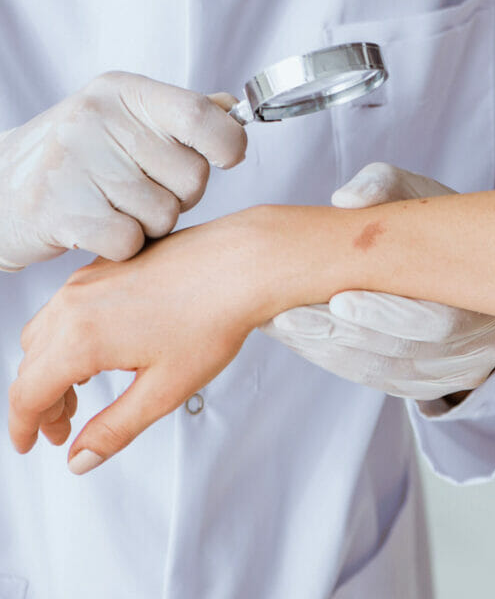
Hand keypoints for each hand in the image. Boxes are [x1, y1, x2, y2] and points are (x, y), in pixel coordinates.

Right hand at [0, 72, 245, 269]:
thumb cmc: (77, 157)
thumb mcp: (124, 118)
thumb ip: (182, 114)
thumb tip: (233, 109)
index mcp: (124, 92)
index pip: (201, 115)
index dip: (228, 144)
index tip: (226, 158)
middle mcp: (98, 118)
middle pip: (193, 176)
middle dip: (180, 195)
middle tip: (141, 189)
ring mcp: (74, 162)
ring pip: (165, 214)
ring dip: (149, 222)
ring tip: (114, 205)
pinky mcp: (58, 209)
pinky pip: (131, 241)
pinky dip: (123, 245)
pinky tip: (97, 226)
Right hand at [7, 213, 270, 470]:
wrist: (245, 261)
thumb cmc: (215, 316)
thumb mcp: (164, 390)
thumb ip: (114, 430)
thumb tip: (80, 459)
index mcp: (81, 338)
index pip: (27, 394)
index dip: (24, 428)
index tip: (30, 445)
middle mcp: (76, 301)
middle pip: (32, 362)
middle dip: (42, 401)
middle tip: (66, 428)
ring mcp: (91, 276)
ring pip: (46, 330)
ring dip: (52, 365)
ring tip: (83, 391)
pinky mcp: (110, 262)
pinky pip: (69, 304)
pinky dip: (69, 334)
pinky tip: (104, 348)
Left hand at [262, 163, 494, 401]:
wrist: (455, 254)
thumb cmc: (433, 218)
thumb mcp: (414, 190)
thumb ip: (382, 186)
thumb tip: (346, 198)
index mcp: (491, 292)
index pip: (440, 321)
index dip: (386, 316)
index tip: (337, 300)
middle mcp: (488, 340)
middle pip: (411, 353)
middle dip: (347, 337)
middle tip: (292, 320)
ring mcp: (465, 368)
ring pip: (391, 373)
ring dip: (333, 352)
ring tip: (286, 327)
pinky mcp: (437, 382)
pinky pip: (385, 381)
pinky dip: (341, 361)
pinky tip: (306, 339)